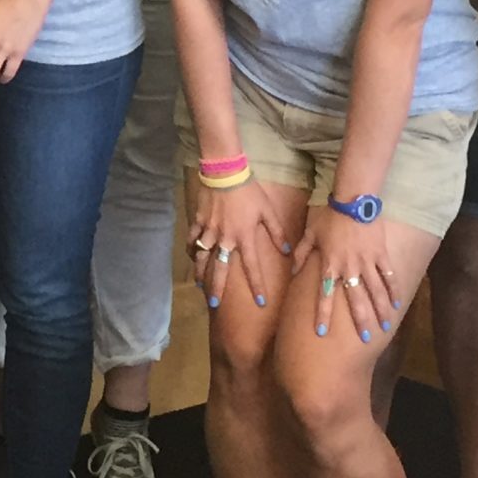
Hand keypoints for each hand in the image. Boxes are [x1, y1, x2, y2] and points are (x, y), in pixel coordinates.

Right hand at [189, 177, 290, 313]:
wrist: (224, 172)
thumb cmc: (248, 191)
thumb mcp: (267, 210)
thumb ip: (276, 231)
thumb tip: (286, 251)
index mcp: (244, 237)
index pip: (252, 267)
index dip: (257, 285)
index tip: (260, 302)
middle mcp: (225, 238)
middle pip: (219, 269)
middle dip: (217, 289)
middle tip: (215, 305)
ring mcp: (209, 230)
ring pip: (202, 257)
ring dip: (200, 272)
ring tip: (199, 285)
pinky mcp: (199, 221)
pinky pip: (192, 239)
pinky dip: (191, 249)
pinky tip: (191, 257)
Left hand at [292, 207, 399, 343]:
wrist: (353, 201)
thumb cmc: (330, 217)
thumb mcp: (311, 234)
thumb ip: (302, 253)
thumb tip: (293, 270)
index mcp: (330, 264)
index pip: (324, 294)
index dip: (322, 313)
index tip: (321, 332)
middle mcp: (349, 268)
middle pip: (355, 299)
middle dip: (360, 320)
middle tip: (364, 339)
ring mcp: (368, 263)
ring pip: (375, 292)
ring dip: (380, 311)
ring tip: (384, 328)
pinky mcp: (381, 255)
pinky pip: (389, 276)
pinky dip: (393, 290)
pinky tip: (397, 304)